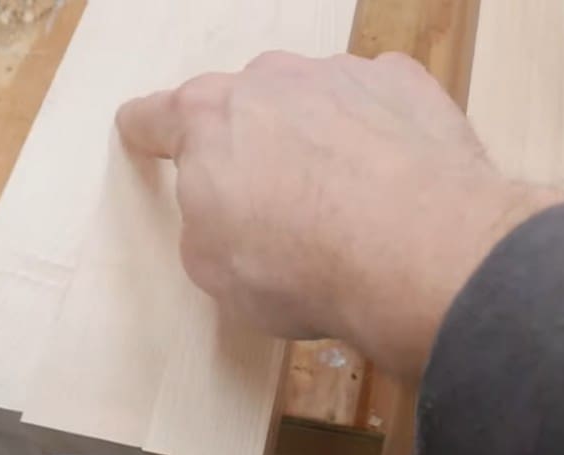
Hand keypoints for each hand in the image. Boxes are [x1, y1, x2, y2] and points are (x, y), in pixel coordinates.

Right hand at [116, 51, 563, 378]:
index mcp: (205, 121)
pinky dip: (374, 130)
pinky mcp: (400, 82)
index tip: (146, 137)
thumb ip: (203, 224)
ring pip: (309, 99)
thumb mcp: (215, 272)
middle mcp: (267, 79)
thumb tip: (224, 213)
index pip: (153, 117)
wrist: (417, 253)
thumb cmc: (305, 267)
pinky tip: (390, 178)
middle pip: (240, 105)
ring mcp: (337, 73)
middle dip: (247, 145)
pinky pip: (373, 100)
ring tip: (343, 198)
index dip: (147, 134)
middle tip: (272, 203)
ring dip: (313, 135)